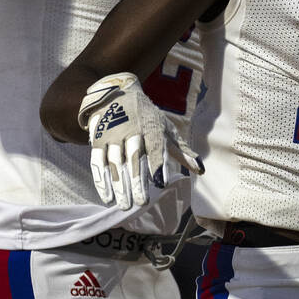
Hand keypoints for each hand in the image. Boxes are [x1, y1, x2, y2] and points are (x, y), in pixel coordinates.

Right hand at [78, 73, 202, 210]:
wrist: (116, 93)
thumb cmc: (147, 117)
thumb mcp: (166, 129)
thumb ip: (182, 151)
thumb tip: (201, 171)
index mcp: (151, 126)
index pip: (154, 147)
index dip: (157, 165)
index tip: (160, 184)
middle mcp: (131, 129)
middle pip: (134, 158)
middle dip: (137, 181)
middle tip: (141, 203)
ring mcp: (112, 134)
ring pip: (115, 162)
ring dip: (119, 185)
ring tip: (125, 205)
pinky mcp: (98, 139)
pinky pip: (98, 162)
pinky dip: (102, 181)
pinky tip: (108, 198)